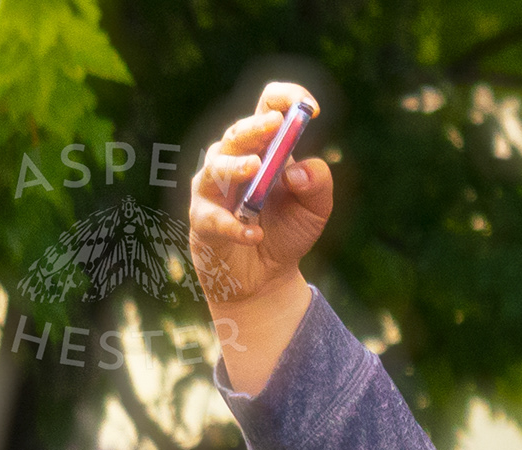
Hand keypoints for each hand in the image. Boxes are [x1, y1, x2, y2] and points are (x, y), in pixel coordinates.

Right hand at [188, 86, 331, 302]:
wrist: (267, 277)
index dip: (287, 100)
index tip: (310, 107)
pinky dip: (235, 226)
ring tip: (255, 168)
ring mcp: (213, 189)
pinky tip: (255, 234)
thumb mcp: (316, 211)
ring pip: (216, 169)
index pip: (268, 108)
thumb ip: (318, 186)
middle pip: (239, 135)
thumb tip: (297, 171)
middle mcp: (233, 160)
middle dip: (257, 128)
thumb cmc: (287, 232)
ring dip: (235, 167)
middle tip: (276, 125)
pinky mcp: (203, 221)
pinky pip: (214, 219)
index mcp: (264, 148)